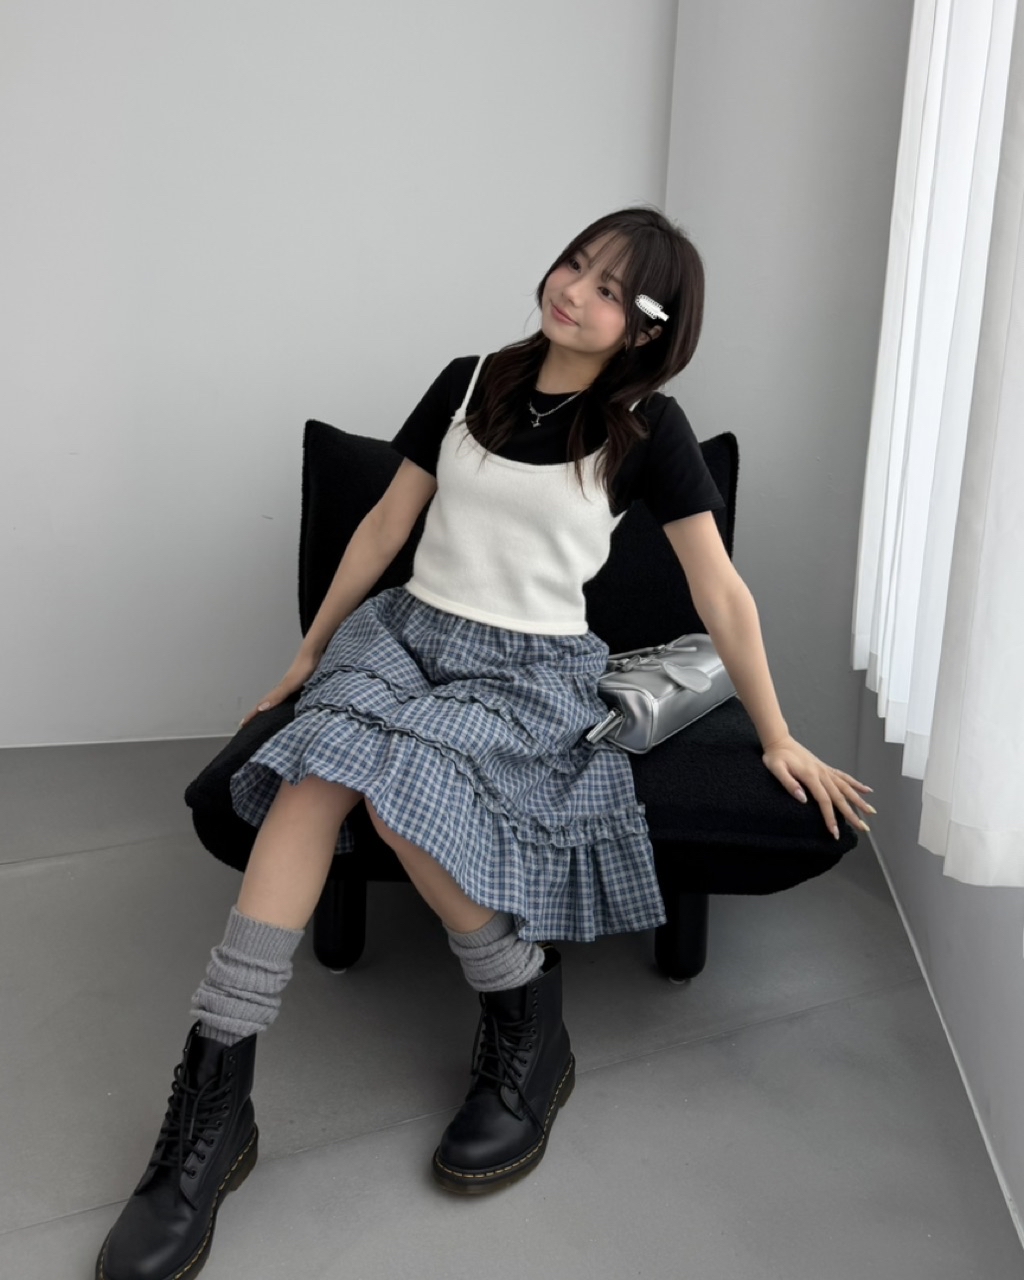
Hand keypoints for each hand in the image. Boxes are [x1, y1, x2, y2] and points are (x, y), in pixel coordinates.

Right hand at [239, 649, 321, 728]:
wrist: (312, 655)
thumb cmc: (302, 669)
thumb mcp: (289, 685)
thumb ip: (276, 696)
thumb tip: (261, 708)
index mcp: (277, 692)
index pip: (260, 706)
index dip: (251, 715)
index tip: (242, 725)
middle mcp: (280, 690)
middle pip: (264, 704)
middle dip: (255, 714)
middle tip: (247, 723)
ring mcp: (288, 688)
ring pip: (274, 701)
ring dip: (266, 710)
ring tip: (261, 718)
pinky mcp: (297, 687)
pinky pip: (284, 699)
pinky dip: (279, 705)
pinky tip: (284, 707)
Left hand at [760, 734, 874, 839]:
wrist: (780, 741)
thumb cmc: (775, 756)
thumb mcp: (776, 769)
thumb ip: (789, 784)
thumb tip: (803, 799)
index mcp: (810, 776)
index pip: (824, 801)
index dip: (831, 817)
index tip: (835, 832)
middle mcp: (822, 774)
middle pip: (840, 797)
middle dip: (852, 814)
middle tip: (863, 828)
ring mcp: (825, 771)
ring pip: (846, 788)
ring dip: (859, 800)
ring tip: (871, 811)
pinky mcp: (825, 768)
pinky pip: (844, 777)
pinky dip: (856, 784)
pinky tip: (867, 790)